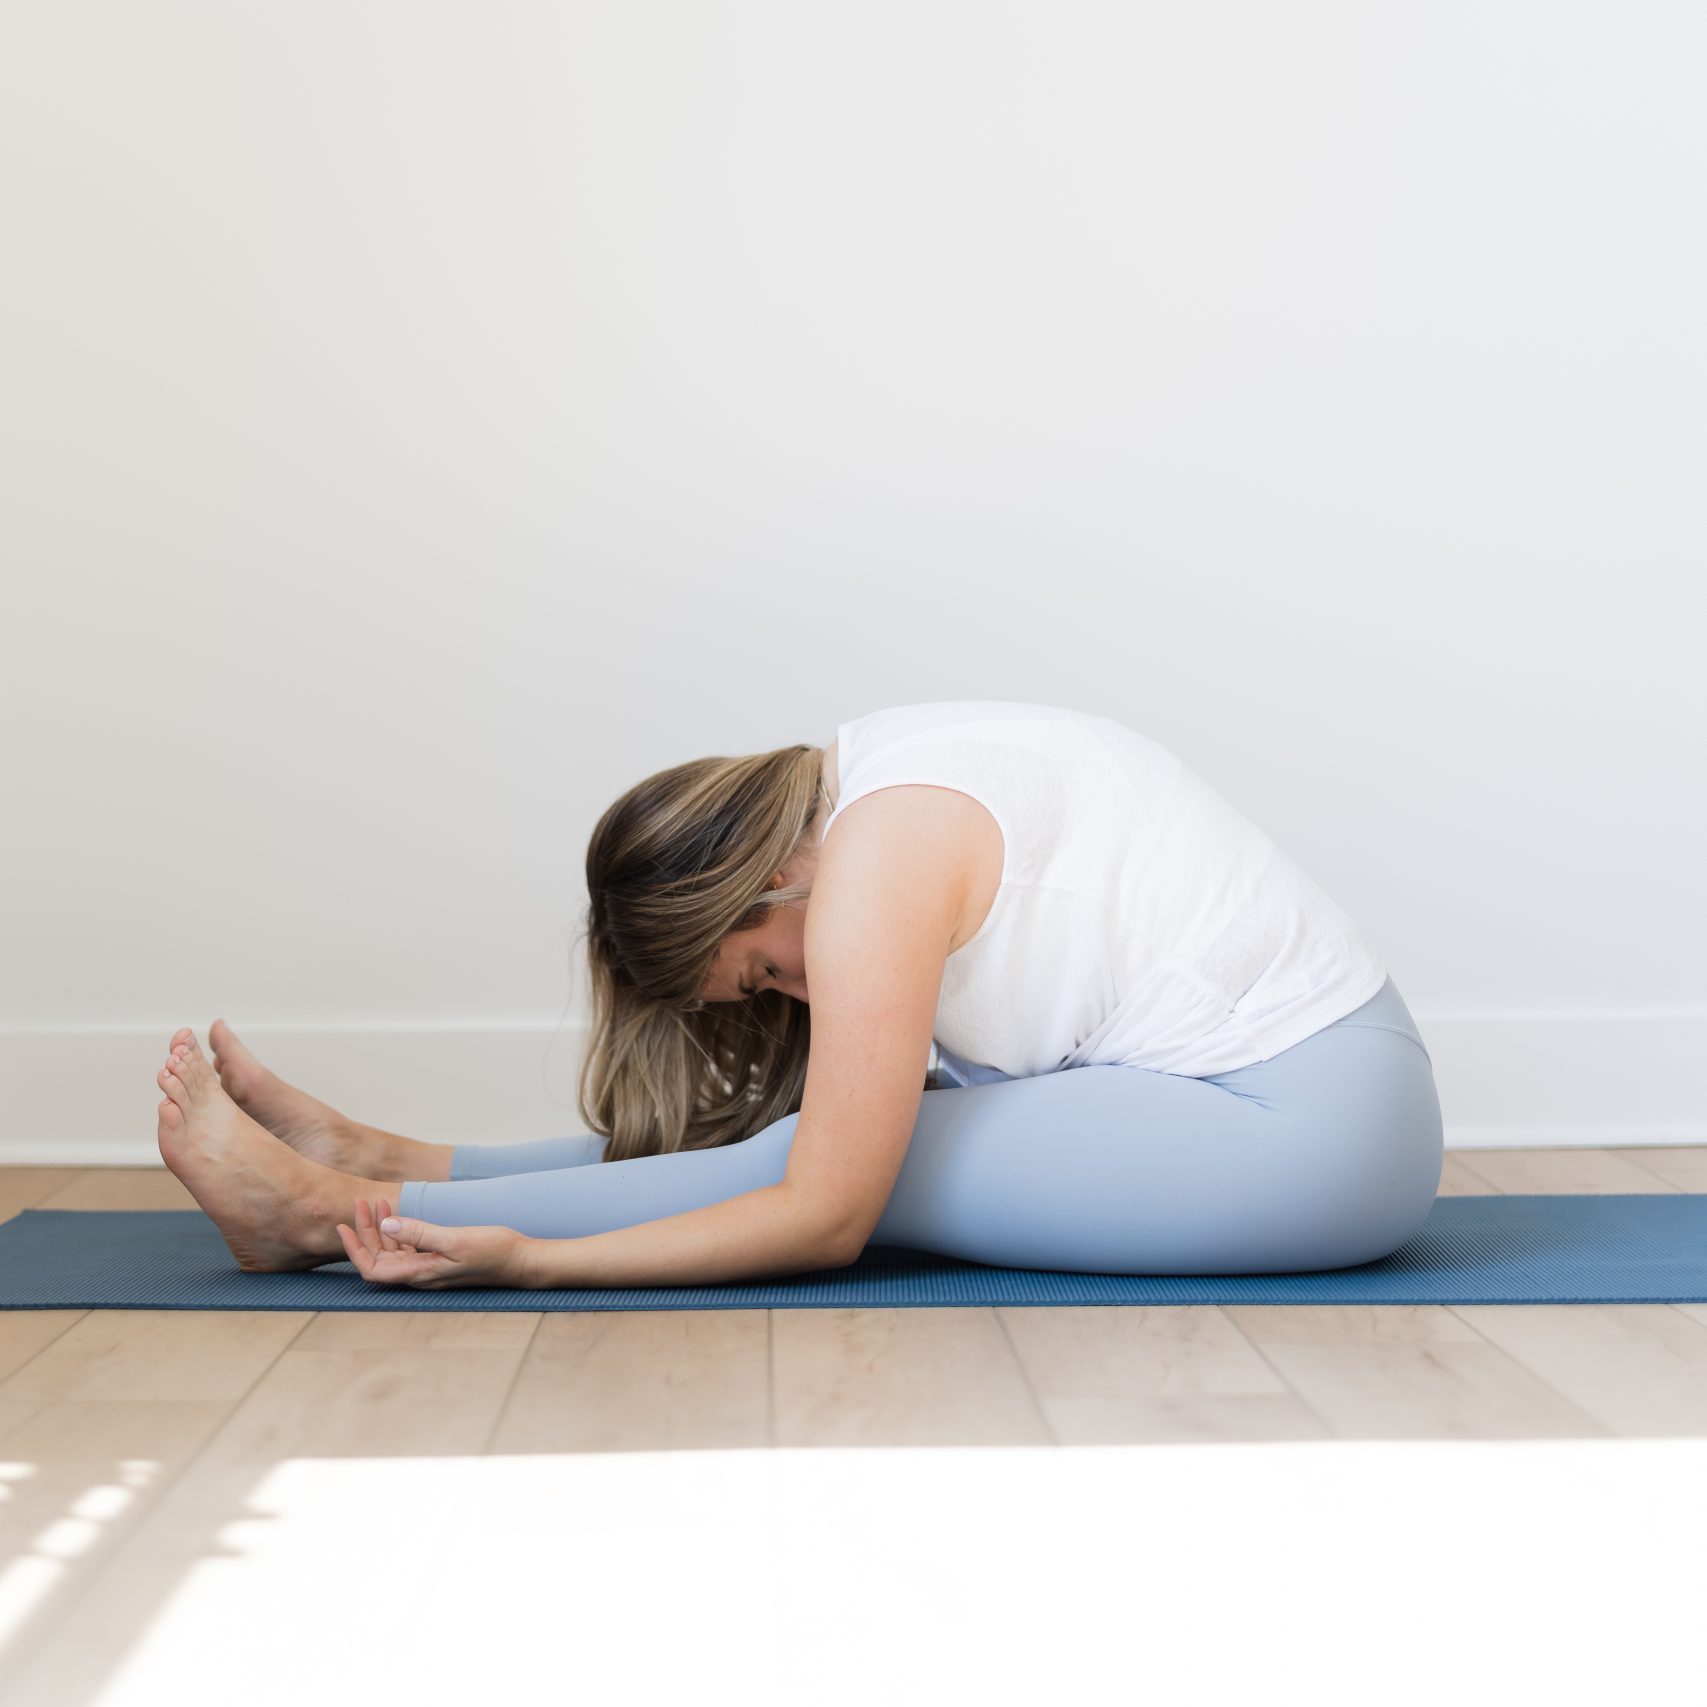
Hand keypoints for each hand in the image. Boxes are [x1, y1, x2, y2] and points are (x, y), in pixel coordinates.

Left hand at [336, 1196, 533, 1289]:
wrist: (522, 1261)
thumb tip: (386, 1226)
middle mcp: (420, 1274)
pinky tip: (399, 1214)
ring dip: (381, 1228)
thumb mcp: (455, 1240)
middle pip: (379, 1257)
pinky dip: (399, 1230)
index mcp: (419, 1274)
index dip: (354, 1249)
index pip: (372, 1268)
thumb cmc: (493, 1252)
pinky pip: (410, 1247)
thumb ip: (420, 1233)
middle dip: (365, 1231)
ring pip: (393, 1251)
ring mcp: (430, 1267)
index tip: (344, 1224)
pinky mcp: (441, 1259)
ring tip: (377, 1203)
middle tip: (361, 1202)